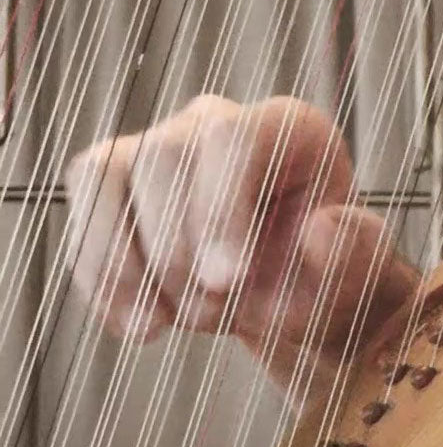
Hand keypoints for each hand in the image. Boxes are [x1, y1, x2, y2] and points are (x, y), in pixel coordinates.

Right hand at [65, 95, 419, 400]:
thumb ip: (353, 252)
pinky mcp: (116, 186)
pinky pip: (84, 216)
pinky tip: (138, 324)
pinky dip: (101, 280)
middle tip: (213, 307)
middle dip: (176, 249)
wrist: (283, 296)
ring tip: (164, 323)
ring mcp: (159, 148)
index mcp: (287, 128)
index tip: (229, 281)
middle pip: (162, 156)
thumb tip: (323, 228)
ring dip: (125, 264)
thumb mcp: (354, 275)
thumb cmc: (322, 275)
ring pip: (105, 175)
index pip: (232, 138)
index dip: (220, 209)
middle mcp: (216, 122)